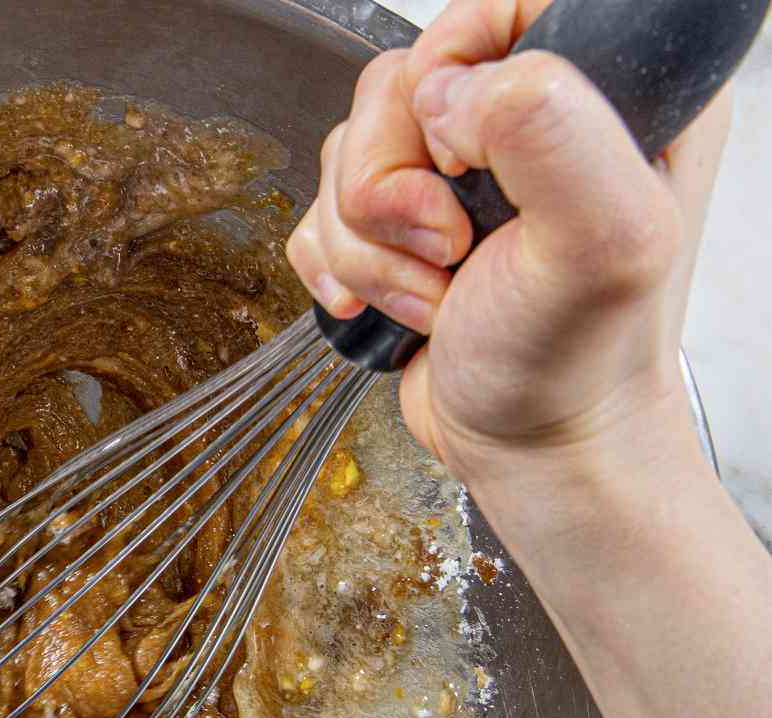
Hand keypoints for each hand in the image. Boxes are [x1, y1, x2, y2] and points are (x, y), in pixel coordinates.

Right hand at [285, 0, 731, 495]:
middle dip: (394, 182)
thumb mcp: (601, 242)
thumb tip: (452, 89)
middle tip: (446, 249)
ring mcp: (461, 177)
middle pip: (402, 81)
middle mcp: (533, 118)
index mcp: (611, 90)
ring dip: (370, 240)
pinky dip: (338, 265)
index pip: (504, 4)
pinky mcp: (403, 228)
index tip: (459, 151)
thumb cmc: (576, 367)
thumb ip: (549, 126)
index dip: (454, 64)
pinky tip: (385, 306)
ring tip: (430, 295)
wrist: (536, 455)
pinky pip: (324, 207)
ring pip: (353, 147)